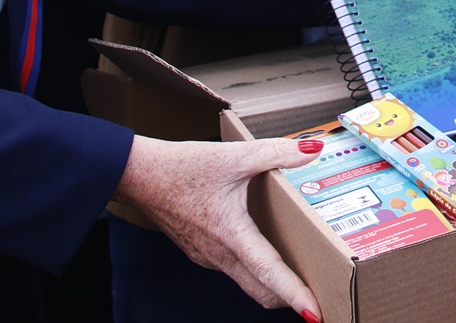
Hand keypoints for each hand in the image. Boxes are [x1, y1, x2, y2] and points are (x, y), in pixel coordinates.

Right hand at [115, 135, 323, 321]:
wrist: (138, 175)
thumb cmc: (182, 167)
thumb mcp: (235, 156)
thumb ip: (277, 152)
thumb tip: (312, 149)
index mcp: (231, 236)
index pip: (269, 274)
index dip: (295, 294)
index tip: (314, 313)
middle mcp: (219, 255)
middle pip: (261, 290)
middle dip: (289, 298)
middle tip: (317, 295)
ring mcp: (207, 257)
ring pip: (246, 281)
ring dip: (271, 283)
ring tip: (299, 272)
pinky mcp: (199, 252)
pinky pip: (232, 268)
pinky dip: (253, 269)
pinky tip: (262, 249)